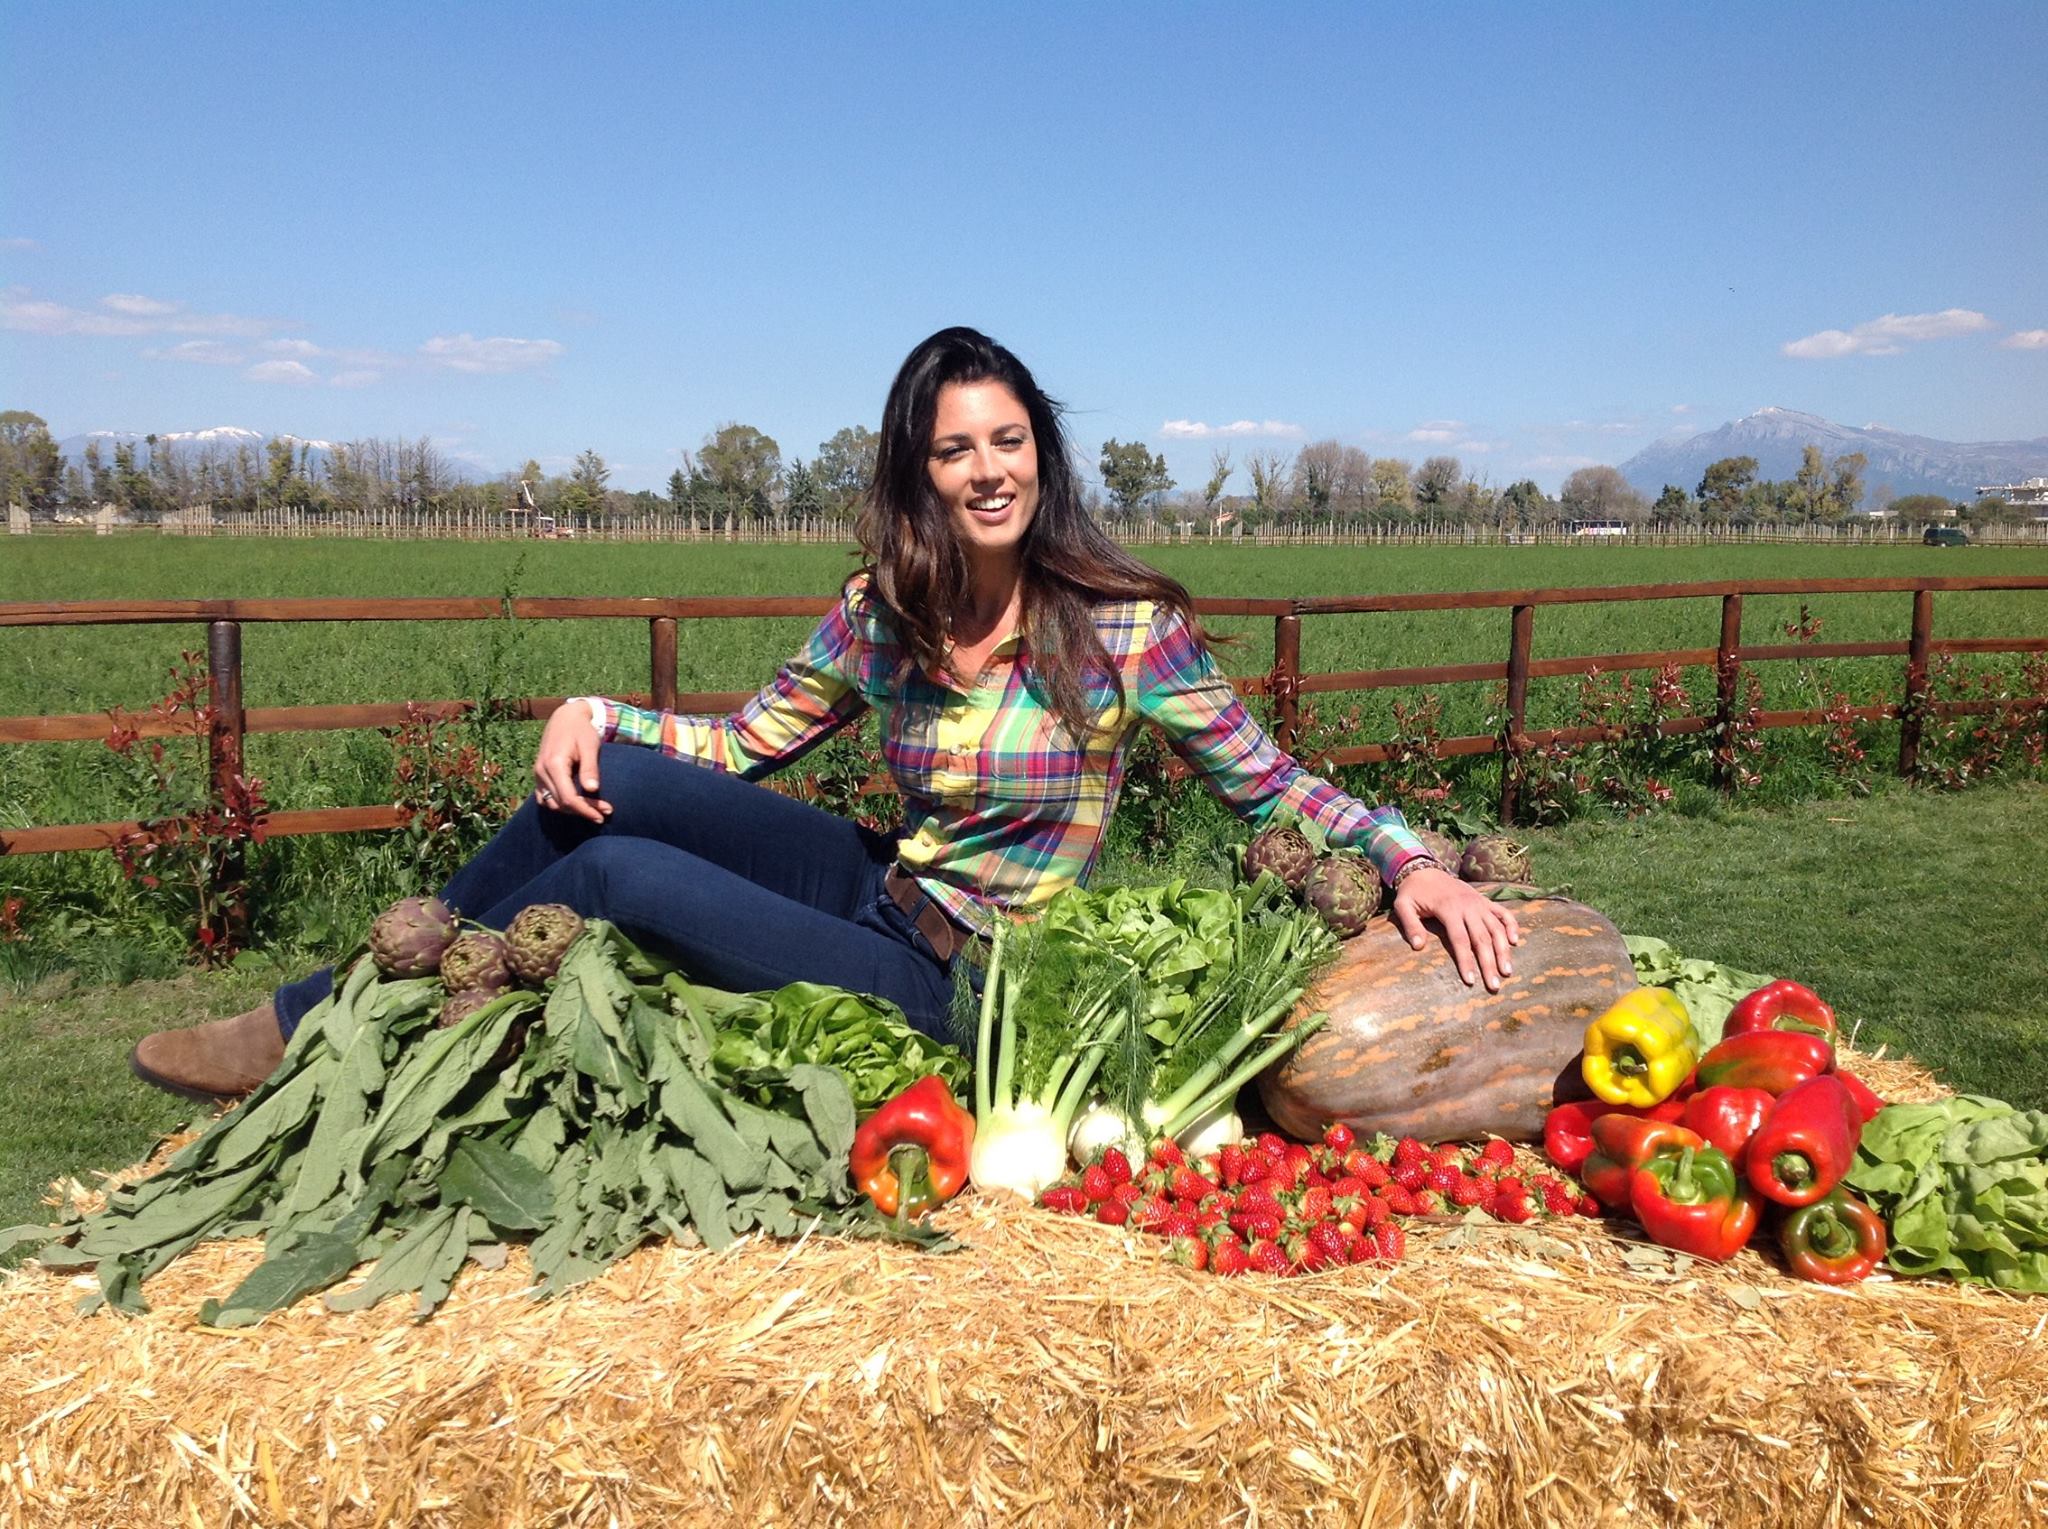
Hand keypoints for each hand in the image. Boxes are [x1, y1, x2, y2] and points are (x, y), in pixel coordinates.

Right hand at [531, 701, 611, 822]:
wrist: (565, 717)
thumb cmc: (581, 730)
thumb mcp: (590, 746)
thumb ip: (590, 768)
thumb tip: (592, 789)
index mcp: (554, 764)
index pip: (568, 798)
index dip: (585, 810)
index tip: (602, 815)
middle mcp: (541, 771)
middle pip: (561, 803)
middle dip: (583, 811)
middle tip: (604, 812)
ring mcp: (537, 774)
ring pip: (552, 803)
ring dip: (571, 810)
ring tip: (593, 809)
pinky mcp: (539, 775)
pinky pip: (544, 797)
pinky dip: (559, 804)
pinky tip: (576, 804)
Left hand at [1391, 866, 1520, 991]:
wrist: (1425, 870)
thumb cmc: (1413, 892)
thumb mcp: (1403, 905)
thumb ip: (1410, 925)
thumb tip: (1417, 947)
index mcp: (1448, 908)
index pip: (1460, 939)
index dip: (1466, 960)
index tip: (1470, 981)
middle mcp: (1468, 905)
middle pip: (1482, 938)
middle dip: (1489, 963)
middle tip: (1494, 986)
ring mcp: (1479, 903)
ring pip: (1496, 928)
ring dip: (1503, 950)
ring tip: (1507, 972)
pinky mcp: (1485, 900)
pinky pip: (1503, 913)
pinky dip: (1512, 925)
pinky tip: (1515, 942)